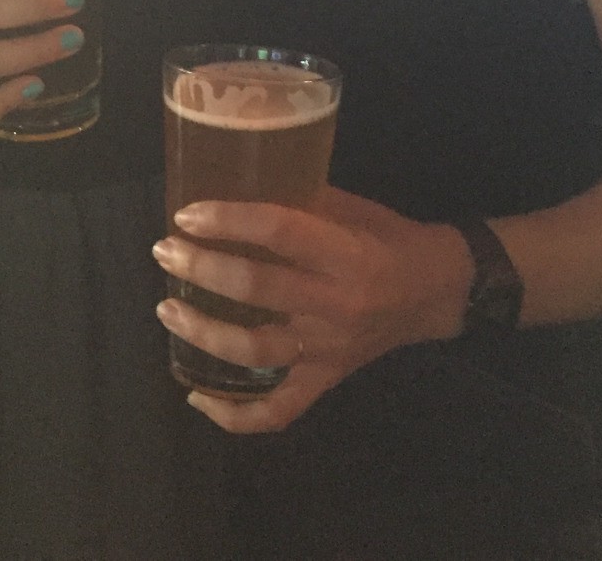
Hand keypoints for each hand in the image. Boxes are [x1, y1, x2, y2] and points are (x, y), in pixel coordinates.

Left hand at [151, 187, 470, 432]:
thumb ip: (297, 200)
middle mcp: (335, 304)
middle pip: (257, 290)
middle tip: (166, 252)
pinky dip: (235, 415)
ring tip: (167, 309)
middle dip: (202, 270)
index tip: (188, 214)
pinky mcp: (327, 380)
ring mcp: (329, 348)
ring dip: (204, 332)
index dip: (229, 221)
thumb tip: (233, 186)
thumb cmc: (388, 237)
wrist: (435, 291)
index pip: (279, 231)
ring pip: (256, 350)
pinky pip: (279, 409)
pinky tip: (196, 397)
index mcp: (345, 253)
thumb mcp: (349, 207)